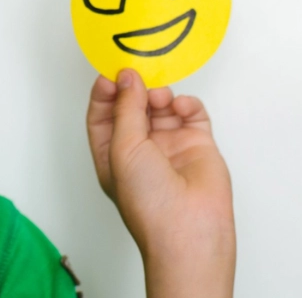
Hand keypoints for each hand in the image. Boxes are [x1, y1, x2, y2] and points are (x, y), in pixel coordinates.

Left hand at [86, 69, 235, 297]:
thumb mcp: (123, 148)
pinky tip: (180, 107)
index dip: (105, 94)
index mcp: (113, 155)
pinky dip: (186, 104)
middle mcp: (140, 150)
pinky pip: (191, 113)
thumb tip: (126, 78)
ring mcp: (170, 146)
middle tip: (136, 72)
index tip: (109, 73)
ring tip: (159, 98)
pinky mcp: (198, 145)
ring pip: (161, 106)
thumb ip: (125, 109)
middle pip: (132, 107)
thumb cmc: (147, 201)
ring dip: (159, 95)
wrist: (189, 229)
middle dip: (133, 89)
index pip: (103, 116)